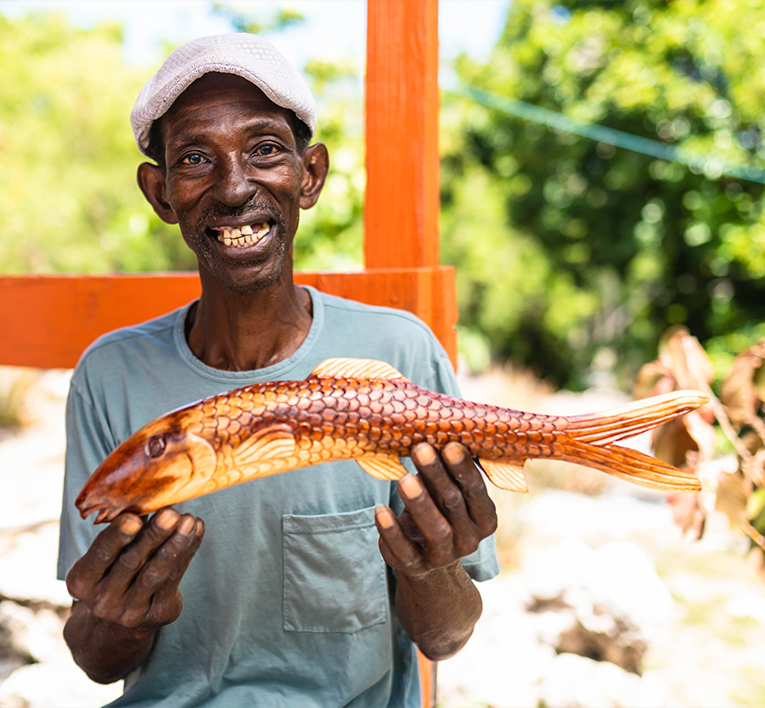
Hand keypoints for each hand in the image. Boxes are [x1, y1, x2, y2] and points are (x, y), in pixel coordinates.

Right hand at [66, 508, 204, 631]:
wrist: (118, 619)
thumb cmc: (113, 570)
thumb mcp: (105, 557)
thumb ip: (121, 533)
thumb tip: (146, 498)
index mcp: (82, 580)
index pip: (99, 555)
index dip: (116, 536)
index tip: (133, 518)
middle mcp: (102, 600)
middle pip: (131, 562)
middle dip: (153, 535)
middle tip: (170, 513)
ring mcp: (128, 611)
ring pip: (155, 573)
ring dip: (175, 544)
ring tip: (189, 520)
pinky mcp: (156, 613)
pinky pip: (174, 579)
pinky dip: (188, 552)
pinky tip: (196, 531)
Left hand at [374, 442, 496, 578]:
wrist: (425, 554)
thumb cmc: (439, 508)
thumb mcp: (448, 491)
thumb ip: (446, 470)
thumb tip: (434, 429)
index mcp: (484, 518)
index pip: (476, 491)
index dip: (463, 469)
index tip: (450, 445)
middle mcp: (469, 540)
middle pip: (453, 504)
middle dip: (437, 475)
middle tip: (421, 450)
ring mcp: (443, 556)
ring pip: (434, 529)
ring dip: (419, 502)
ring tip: (404, 479)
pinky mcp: (415, 566)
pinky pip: (404, 550)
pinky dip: (391, 531)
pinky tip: (380, 510)